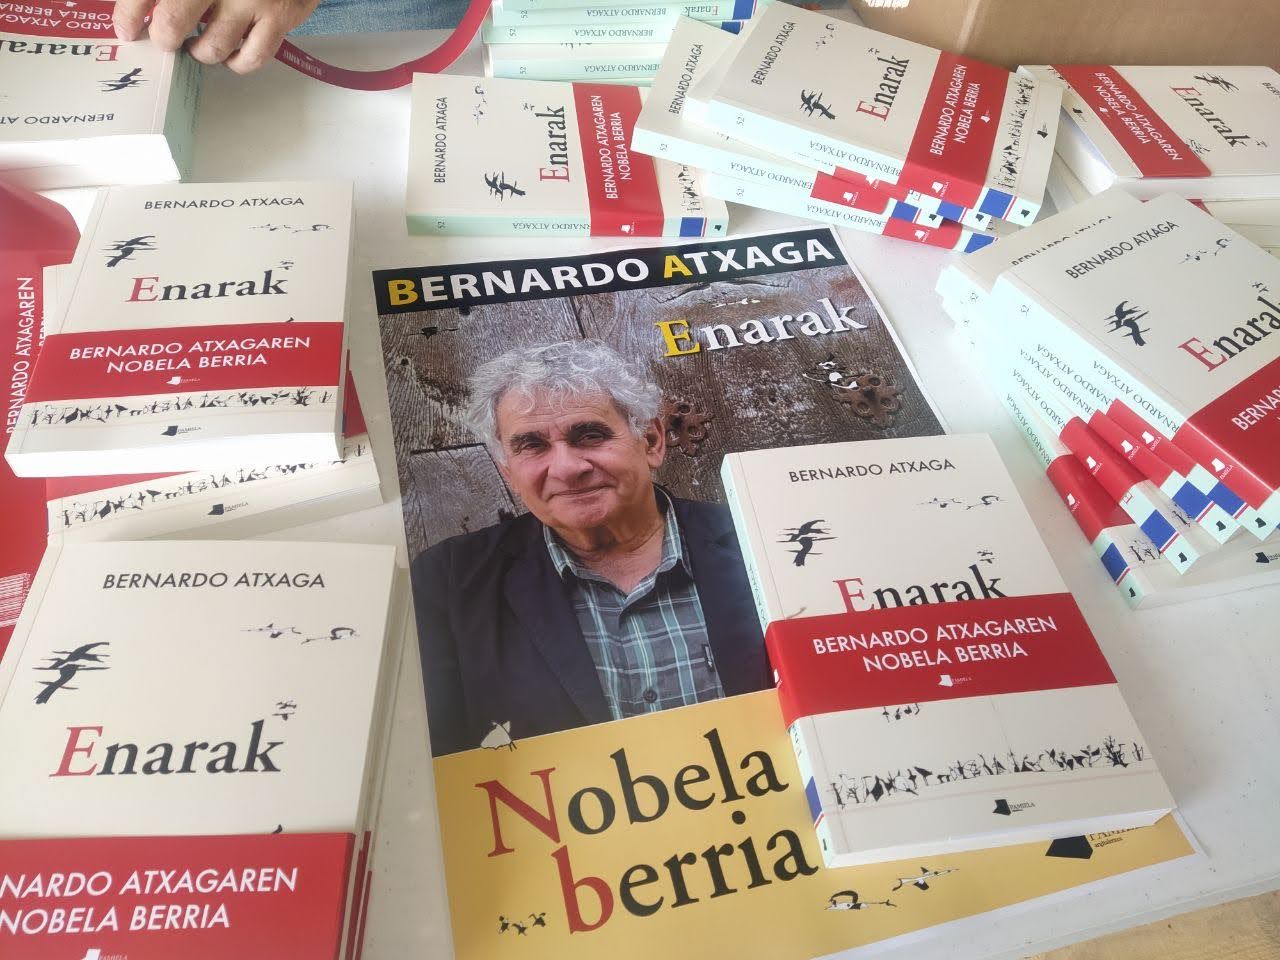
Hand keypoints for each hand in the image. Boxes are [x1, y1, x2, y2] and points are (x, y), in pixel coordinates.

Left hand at [113, 0, 322, 73]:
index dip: (129, 15)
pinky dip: (237, 63)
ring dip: (201, 52)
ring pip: (213, 47)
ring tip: (199, 46)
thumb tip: (139, 6)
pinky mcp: (280, 17)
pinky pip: (253, 57)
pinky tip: (231, 55)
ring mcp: (251, 1)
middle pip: (173, 23)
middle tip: (167, 40)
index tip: (126, 29)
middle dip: (165, 39)